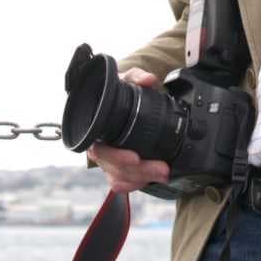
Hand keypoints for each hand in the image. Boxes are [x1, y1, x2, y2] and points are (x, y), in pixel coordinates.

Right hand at [87, 67, 169, 193]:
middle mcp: (99, 147)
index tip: (135, 157)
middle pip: (114, 168)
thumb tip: (148, 80)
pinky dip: (136, 184)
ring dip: (141, 179)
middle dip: (139, 171)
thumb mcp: (127, 79)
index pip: (99, 150)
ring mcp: (108, 159)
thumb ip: (136, 76)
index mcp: (97, 129)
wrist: (118, 97)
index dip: (116, 156)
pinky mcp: (117, 167)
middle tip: (162, 168)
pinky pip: (121, 183)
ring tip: (163, 173)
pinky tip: (151, 179)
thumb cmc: (119, 90)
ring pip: (119, 179)